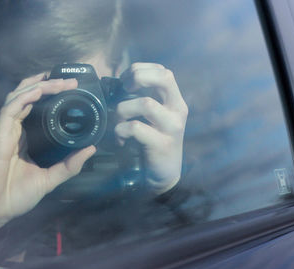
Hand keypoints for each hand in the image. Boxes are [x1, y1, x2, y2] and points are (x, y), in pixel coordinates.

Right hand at [0, 73, 95, 240]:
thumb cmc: (15, 196)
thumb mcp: (49, 179)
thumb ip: (69, 165)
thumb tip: (91, 149)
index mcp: (23, 137)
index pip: (35, 107)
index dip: (49, 94)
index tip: (70, 88)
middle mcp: (13, 129)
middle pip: (28, 96)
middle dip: (48, 84)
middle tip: (70, 80)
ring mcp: (4, 130)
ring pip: (20, 96)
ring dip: (40, 86)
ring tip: (61, 82)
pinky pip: (10, 108)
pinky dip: (25, 96)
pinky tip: (40, 90)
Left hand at [116, 63, 187, 194]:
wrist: (163, 174)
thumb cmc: (152, 142)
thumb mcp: (152, 117)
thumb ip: (142, 99)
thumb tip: (116, 85)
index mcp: (175, 100)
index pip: (163, 71)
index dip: (140, 70)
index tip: (125, 82)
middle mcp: (177, 109)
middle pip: (164, 77)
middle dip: (138, 77)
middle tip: (124, 91)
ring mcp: (172, 126)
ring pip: (146, 103)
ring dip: (123, 110)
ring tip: (117, 121)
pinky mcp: (162, 143)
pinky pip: (136, 128)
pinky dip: (121, 131)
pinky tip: (120, 139)